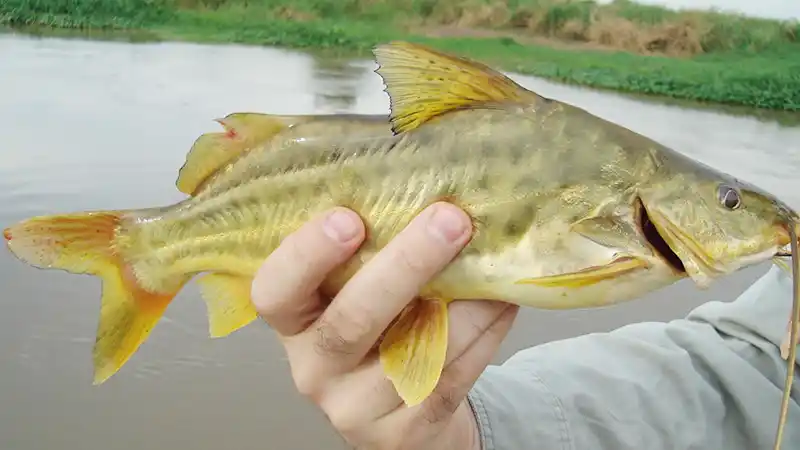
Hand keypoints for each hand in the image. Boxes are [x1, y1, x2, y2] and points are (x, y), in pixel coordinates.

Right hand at [251, 202, 518, 449]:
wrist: (398, 417)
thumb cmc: (378, 333)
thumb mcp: (354, 294)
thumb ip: (370, 254)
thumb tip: (431, 186)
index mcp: (295, 322)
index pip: (274, 292)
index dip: (305, 255)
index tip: (348, 218)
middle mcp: (315, 368)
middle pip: (351, 321)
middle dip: (404, 265)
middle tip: (450, 219)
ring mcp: (357, 408)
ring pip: (412, 354)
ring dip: (462, 303)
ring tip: (492, 259)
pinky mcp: (405, 433)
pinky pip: (448, 379)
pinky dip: (482, 334)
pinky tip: (502, 301)